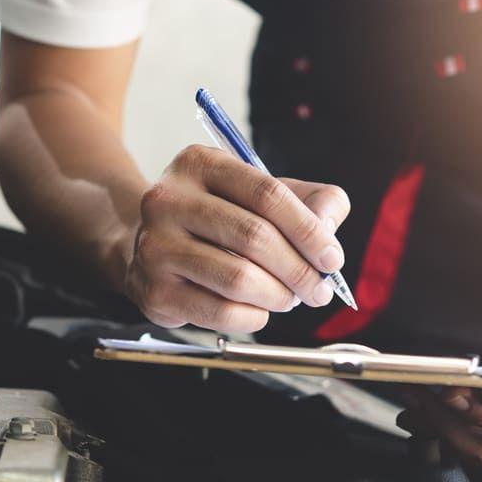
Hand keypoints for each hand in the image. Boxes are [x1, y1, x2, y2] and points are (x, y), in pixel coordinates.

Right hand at [123, 144, 350, 332]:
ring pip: (238, 279)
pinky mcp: (154, 291)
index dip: (308, 229)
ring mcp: (156, 247)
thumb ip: (310, 200)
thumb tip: (329, 228)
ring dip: (278, 296)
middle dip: (298, 269)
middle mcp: (168, 200)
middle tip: (319, 289)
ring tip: (290, 299)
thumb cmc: (217, 220)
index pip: (267, 194)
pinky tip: (259, 310)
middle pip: (254, 237)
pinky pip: (220, 312)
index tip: (331, 258)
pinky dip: (253, 317)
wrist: (150, 248)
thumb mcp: (260, 194)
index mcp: (199, 163)